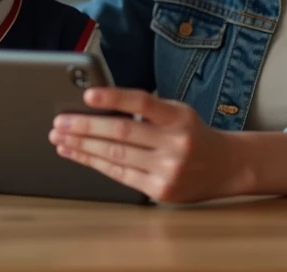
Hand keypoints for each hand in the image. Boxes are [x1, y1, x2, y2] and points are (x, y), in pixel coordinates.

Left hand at [48, 88, 244, 203]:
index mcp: (179, 117)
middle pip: (122, 133)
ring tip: (61, 139)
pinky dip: (96, 164)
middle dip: (85, 128)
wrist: (226, 166)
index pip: (143, 103)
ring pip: (116, 156)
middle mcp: (176, 143)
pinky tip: (79, 155)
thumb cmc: (194, 134)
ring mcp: (168, 169)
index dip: (114, 98)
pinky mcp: (160, 190)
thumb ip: (147, 111)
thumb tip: (98, 107)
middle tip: (60, 122)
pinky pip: (120, 175)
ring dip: (83, 147)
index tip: (88, 95)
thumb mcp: (179, 113)